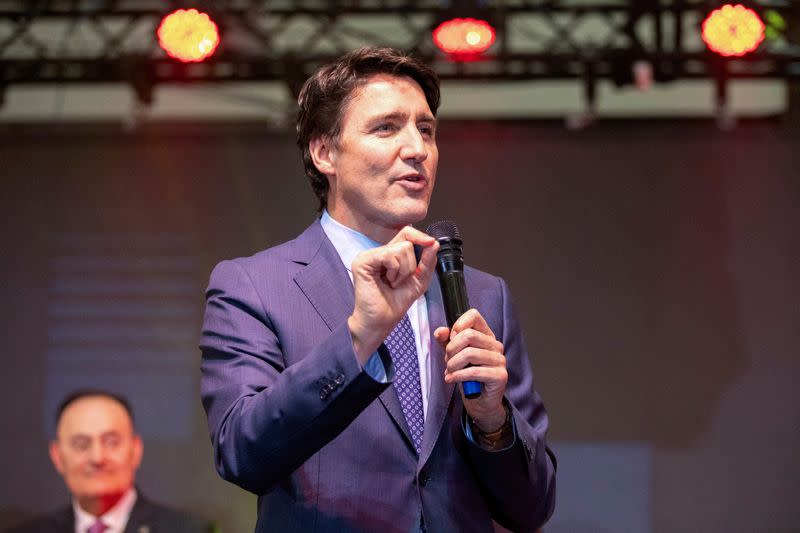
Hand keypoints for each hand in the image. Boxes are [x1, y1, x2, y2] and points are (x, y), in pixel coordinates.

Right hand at [349, 226, 438, 363]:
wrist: (381, 322)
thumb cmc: (395, 304)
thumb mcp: (419, 281)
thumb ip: (427, 262)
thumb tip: (433, 243)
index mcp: (389, 255)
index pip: (406, 233)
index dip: (420, 236)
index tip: (431, 243)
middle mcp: (378, 252)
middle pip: (407, 241)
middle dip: (412, 265)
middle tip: (399, 281)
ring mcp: (368, 255)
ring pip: (401, 248)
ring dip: (404, 271)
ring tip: (392, 283)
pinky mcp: (363, 261)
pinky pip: (389, 256)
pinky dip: (395, 271)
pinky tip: (387, 282)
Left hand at [434, 309, 507, 431]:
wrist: (480, 402)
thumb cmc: (468, 377)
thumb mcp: (454, 356)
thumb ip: (447, 342)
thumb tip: (439, 331)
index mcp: (486, 336)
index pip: (474, 316)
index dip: (458, 325)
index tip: (451, 338)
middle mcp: (495, 345)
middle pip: (468, 335)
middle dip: (451, 349)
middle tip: (447, 361)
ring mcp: (500, 360)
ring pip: (469, 353)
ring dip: (452, 364)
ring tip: (449, 372)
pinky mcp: (500, 376)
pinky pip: (474, 371)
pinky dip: (458, 375)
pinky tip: (451, 379)